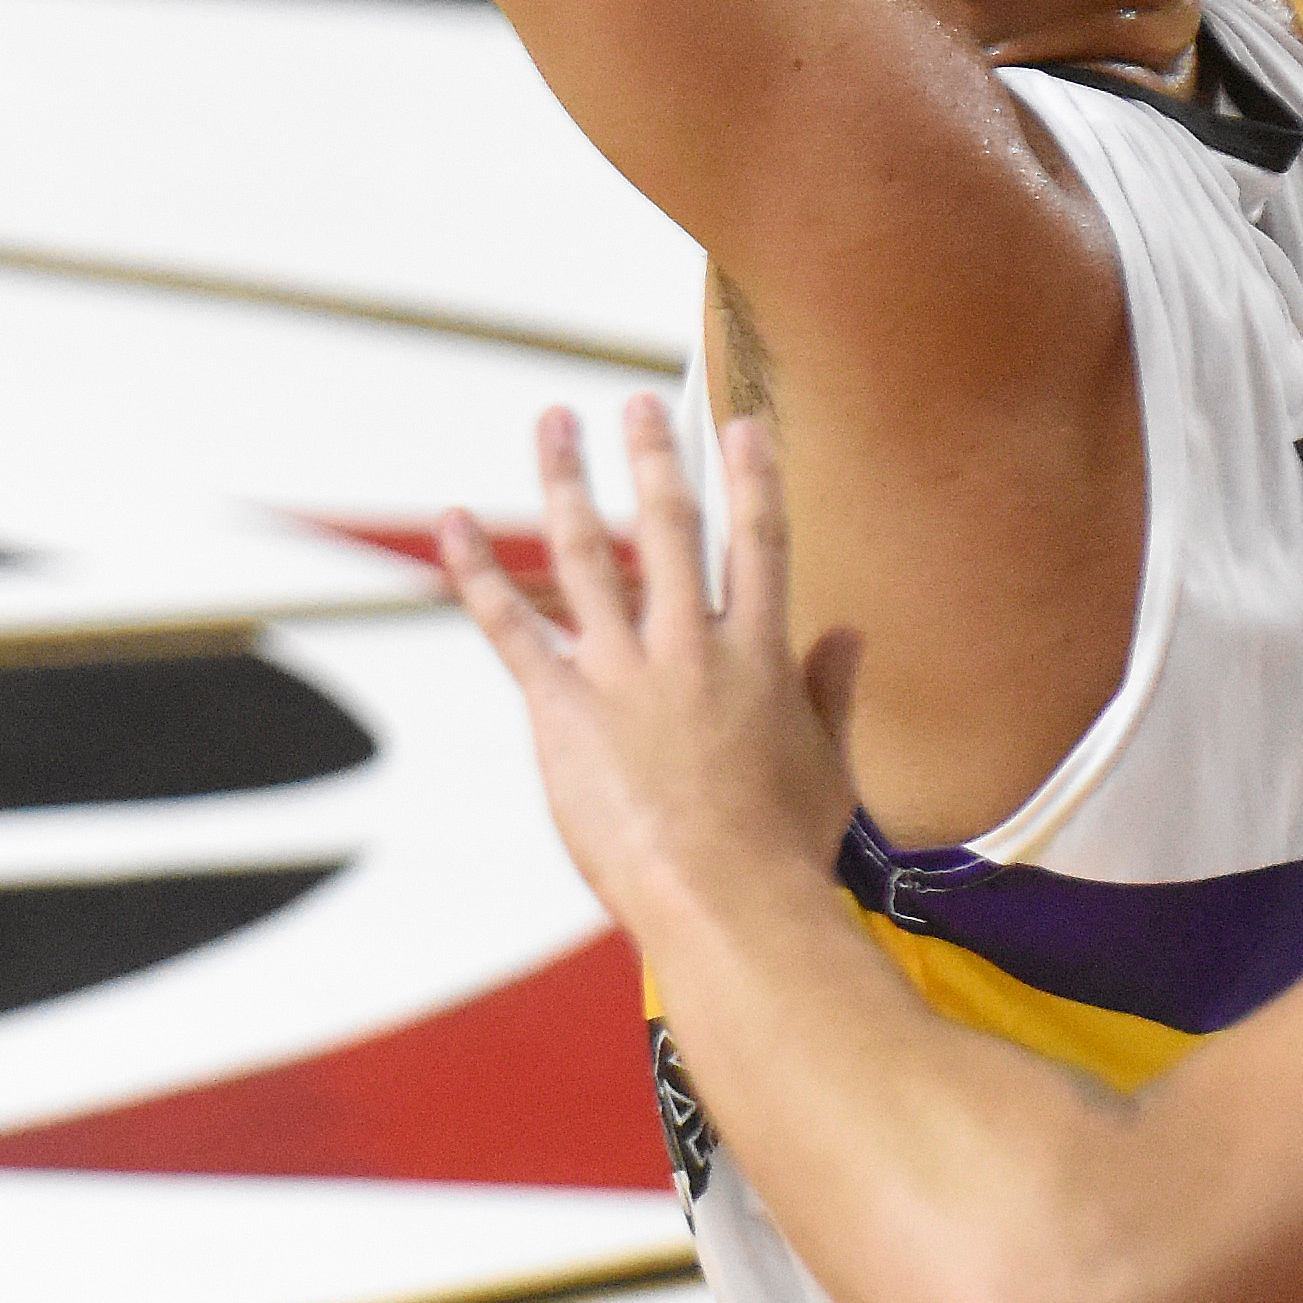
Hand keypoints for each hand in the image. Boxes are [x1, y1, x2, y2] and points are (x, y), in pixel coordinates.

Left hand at [436, 395, 855, 931]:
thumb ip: (832, 693)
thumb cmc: (784, 849)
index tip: (743, 426)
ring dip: (566, 482)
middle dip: (654, 457)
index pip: (759, 544)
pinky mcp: (562, 706)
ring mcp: (623, 672)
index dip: (752, 478)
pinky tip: (453, 526)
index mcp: (760, 657)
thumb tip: (848, 639)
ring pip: (589, 553)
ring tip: (554, 425)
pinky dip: (477, 572)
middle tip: (637, 402)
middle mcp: (690, 648)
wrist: (729, 901)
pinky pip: (510, 624)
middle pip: (670, 528)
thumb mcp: (828, 765)